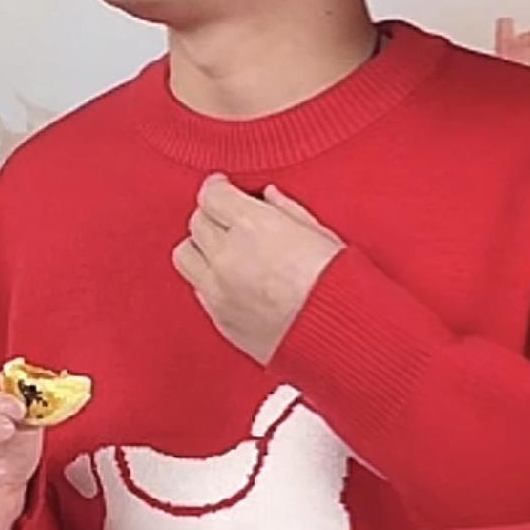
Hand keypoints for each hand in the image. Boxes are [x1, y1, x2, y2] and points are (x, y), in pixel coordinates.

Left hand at [173, 174, 343, 364]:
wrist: (343, 341)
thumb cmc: (340, 287)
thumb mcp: (321, 233)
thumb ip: (287, 209)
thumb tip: (268, 197)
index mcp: (253, 226)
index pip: (211, 195)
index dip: (217, 188)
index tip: (223, 188)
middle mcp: (228, 256)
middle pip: (197, 222)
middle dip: (212, 215)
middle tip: (229, 218)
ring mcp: (219, 290)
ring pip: (185, 255)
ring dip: (201, 247)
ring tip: (223, 248)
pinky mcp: (220, 319)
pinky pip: (198, 288)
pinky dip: (208, 278)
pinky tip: (232, 278)